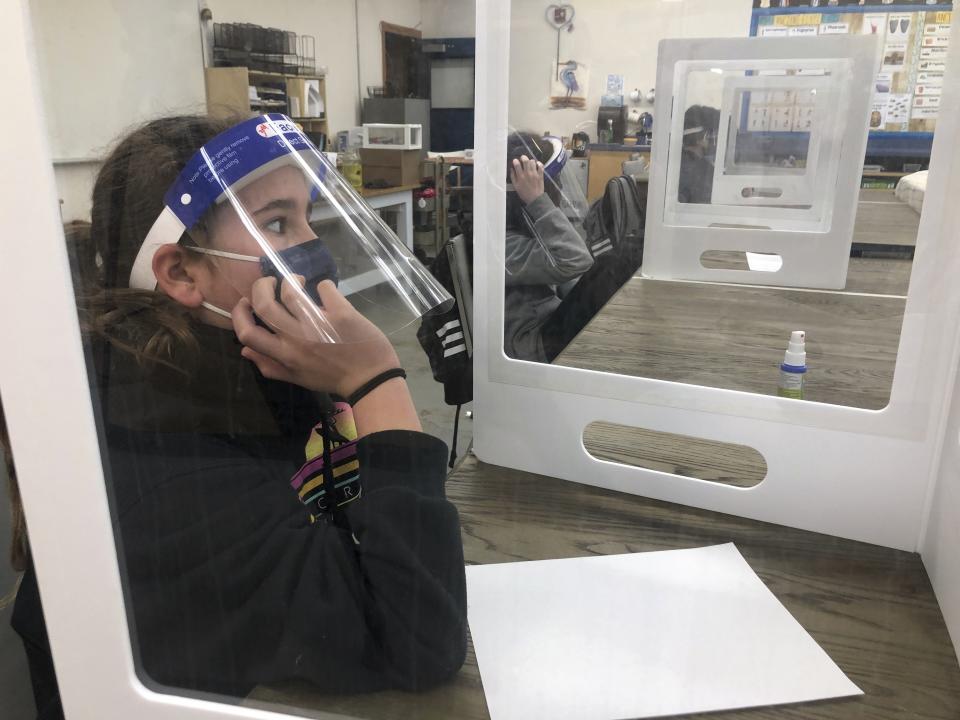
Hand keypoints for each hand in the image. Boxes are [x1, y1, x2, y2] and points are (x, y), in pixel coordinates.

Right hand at [232, 277, 400, 397]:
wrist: (371, 380)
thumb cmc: (333, 378)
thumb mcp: (298, 378)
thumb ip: (270, 366)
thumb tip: (244, 350)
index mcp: (284, 355)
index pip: (247, 333)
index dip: (240, 314)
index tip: (246, 303)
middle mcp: (297, 339)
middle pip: (264, 304)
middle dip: (260, 286)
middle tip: (269, 283)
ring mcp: (318, 325)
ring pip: (291, 291)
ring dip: (291, 279)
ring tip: (298, 281)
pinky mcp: (341, 314)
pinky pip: (325, 287)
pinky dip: (324, 285)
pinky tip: (327, 291)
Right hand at [510, 155, 544, 204]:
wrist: (535, 199)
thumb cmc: (524, 193)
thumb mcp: (516, 186)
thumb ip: (513, 177)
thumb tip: (512, 169)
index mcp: (520, 176)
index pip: (517, 164)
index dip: (515, 161)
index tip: (515, 162)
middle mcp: (527, 173)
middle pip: (525, 160)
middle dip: (523, 157)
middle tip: (522, 159)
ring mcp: (535, 173)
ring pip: (533, 161)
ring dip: (530, 161)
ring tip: (529, 164)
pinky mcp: (540, 175)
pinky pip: (540, 166)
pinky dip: (538, 164)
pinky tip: (536, 165)